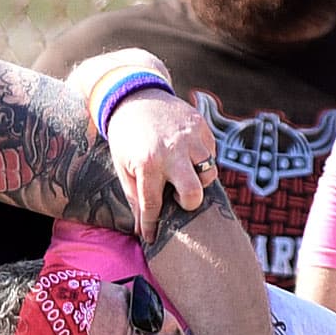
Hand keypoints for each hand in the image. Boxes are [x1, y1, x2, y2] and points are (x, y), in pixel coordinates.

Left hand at [104, 91, 217, 241]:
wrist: (135, 96)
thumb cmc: (127, 137)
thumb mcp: (123, 167)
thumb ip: (135, 197)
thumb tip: (144, 228)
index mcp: (148, 163)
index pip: (153, 205)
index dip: (152, 225)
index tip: (152, 238)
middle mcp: (173, 151)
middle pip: (194, 193)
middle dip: (189, 204)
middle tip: (178, 200)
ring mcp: (190, 137)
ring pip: (209, 173)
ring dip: (198, 180)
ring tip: (182, 175)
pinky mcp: (202, 126)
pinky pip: (211, 154)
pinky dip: (202, 161)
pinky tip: (186, 157)